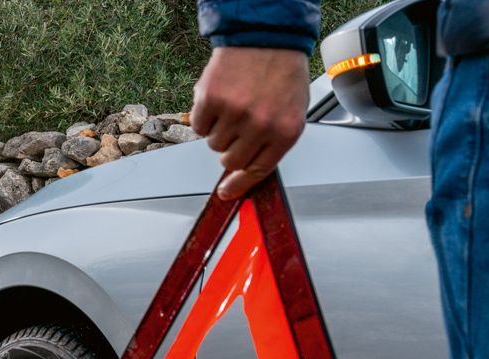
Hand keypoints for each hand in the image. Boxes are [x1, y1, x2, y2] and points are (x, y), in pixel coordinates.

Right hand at [192, 47, 309, 199]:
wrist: (265, 35)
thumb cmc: (281, 73)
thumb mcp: (291, 112)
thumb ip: (272, 143)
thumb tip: (248, 171)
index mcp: (285, 131)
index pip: (257, 171)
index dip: (239, 185)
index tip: (227, 192)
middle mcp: (260, 125)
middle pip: (230, 161)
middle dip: (231, 149)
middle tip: (238, 128)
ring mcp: (235, 113)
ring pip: (213, 144)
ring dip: (219, 130)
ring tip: (233, 106)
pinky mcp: (211, 99)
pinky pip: (198, 126)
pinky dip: (204, 116)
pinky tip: (219, 99)